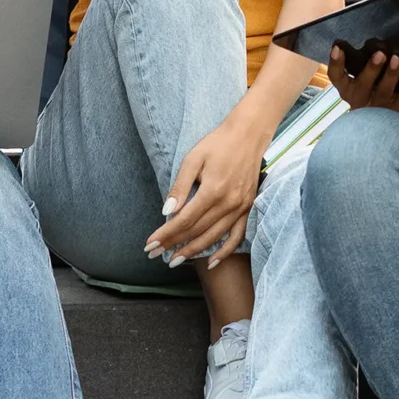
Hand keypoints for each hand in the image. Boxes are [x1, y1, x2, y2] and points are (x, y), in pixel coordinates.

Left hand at [144, 118, 265, 268]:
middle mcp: (228, 204)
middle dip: (173, 245)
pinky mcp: (248, 208)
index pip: (183, 221)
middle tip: (155, 254)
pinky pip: (237, 236)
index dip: (165, 235)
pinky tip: (212, 262)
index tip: (150, 245)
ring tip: (175, 260)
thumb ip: (180, 187)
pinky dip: (225, 252)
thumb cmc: (217, 143)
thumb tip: (167, 212)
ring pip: (214, 237)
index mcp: (212, 191)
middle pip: (195, 232)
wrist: (248, 135)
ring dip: (193, 252)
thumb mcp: (193, 159)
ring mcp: (240, 208)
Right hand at [326, 44, 398, 124]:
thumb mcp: (365, 80)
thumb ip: (361, 65)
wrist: (395, 123)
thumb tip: (362, 43)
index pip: (337, 77)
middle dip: (371, 69)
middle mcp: (361, 101)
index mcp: (349, 90)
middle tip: (380, 53)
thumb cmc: (376, 92)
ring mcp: (379, 110)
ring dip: (391, 74)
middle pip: (362, 86)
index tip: (338, 48)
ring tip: (397, 59)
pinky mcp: (397, 114)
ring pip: (384, 92)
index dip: (336, 63)